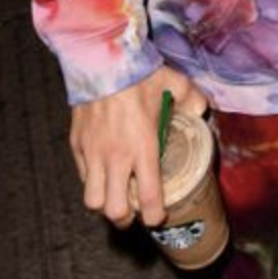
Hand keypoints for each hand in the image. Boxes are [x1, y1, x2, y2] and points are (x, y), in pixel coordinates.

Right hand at [69, 65, 207, 228]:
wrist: (101, 60)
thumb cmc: (138, 74)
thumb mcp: (175, 83)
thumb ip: (192, 100)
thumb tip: (200, 112)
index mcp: (143, 147)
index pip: (148, 196)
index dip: (153, 215)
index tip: (157, 217)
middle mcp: (116, 157)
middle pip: (114, 210)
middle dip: (125, 218)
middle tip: (133, 212)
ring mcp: (93, 154)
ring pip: (93, 200)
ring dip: (104, 204)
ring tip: (115, 198)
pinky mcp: (77, 146)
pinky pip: (82, 177)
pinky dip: (92, 182)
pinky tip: (103, 174)